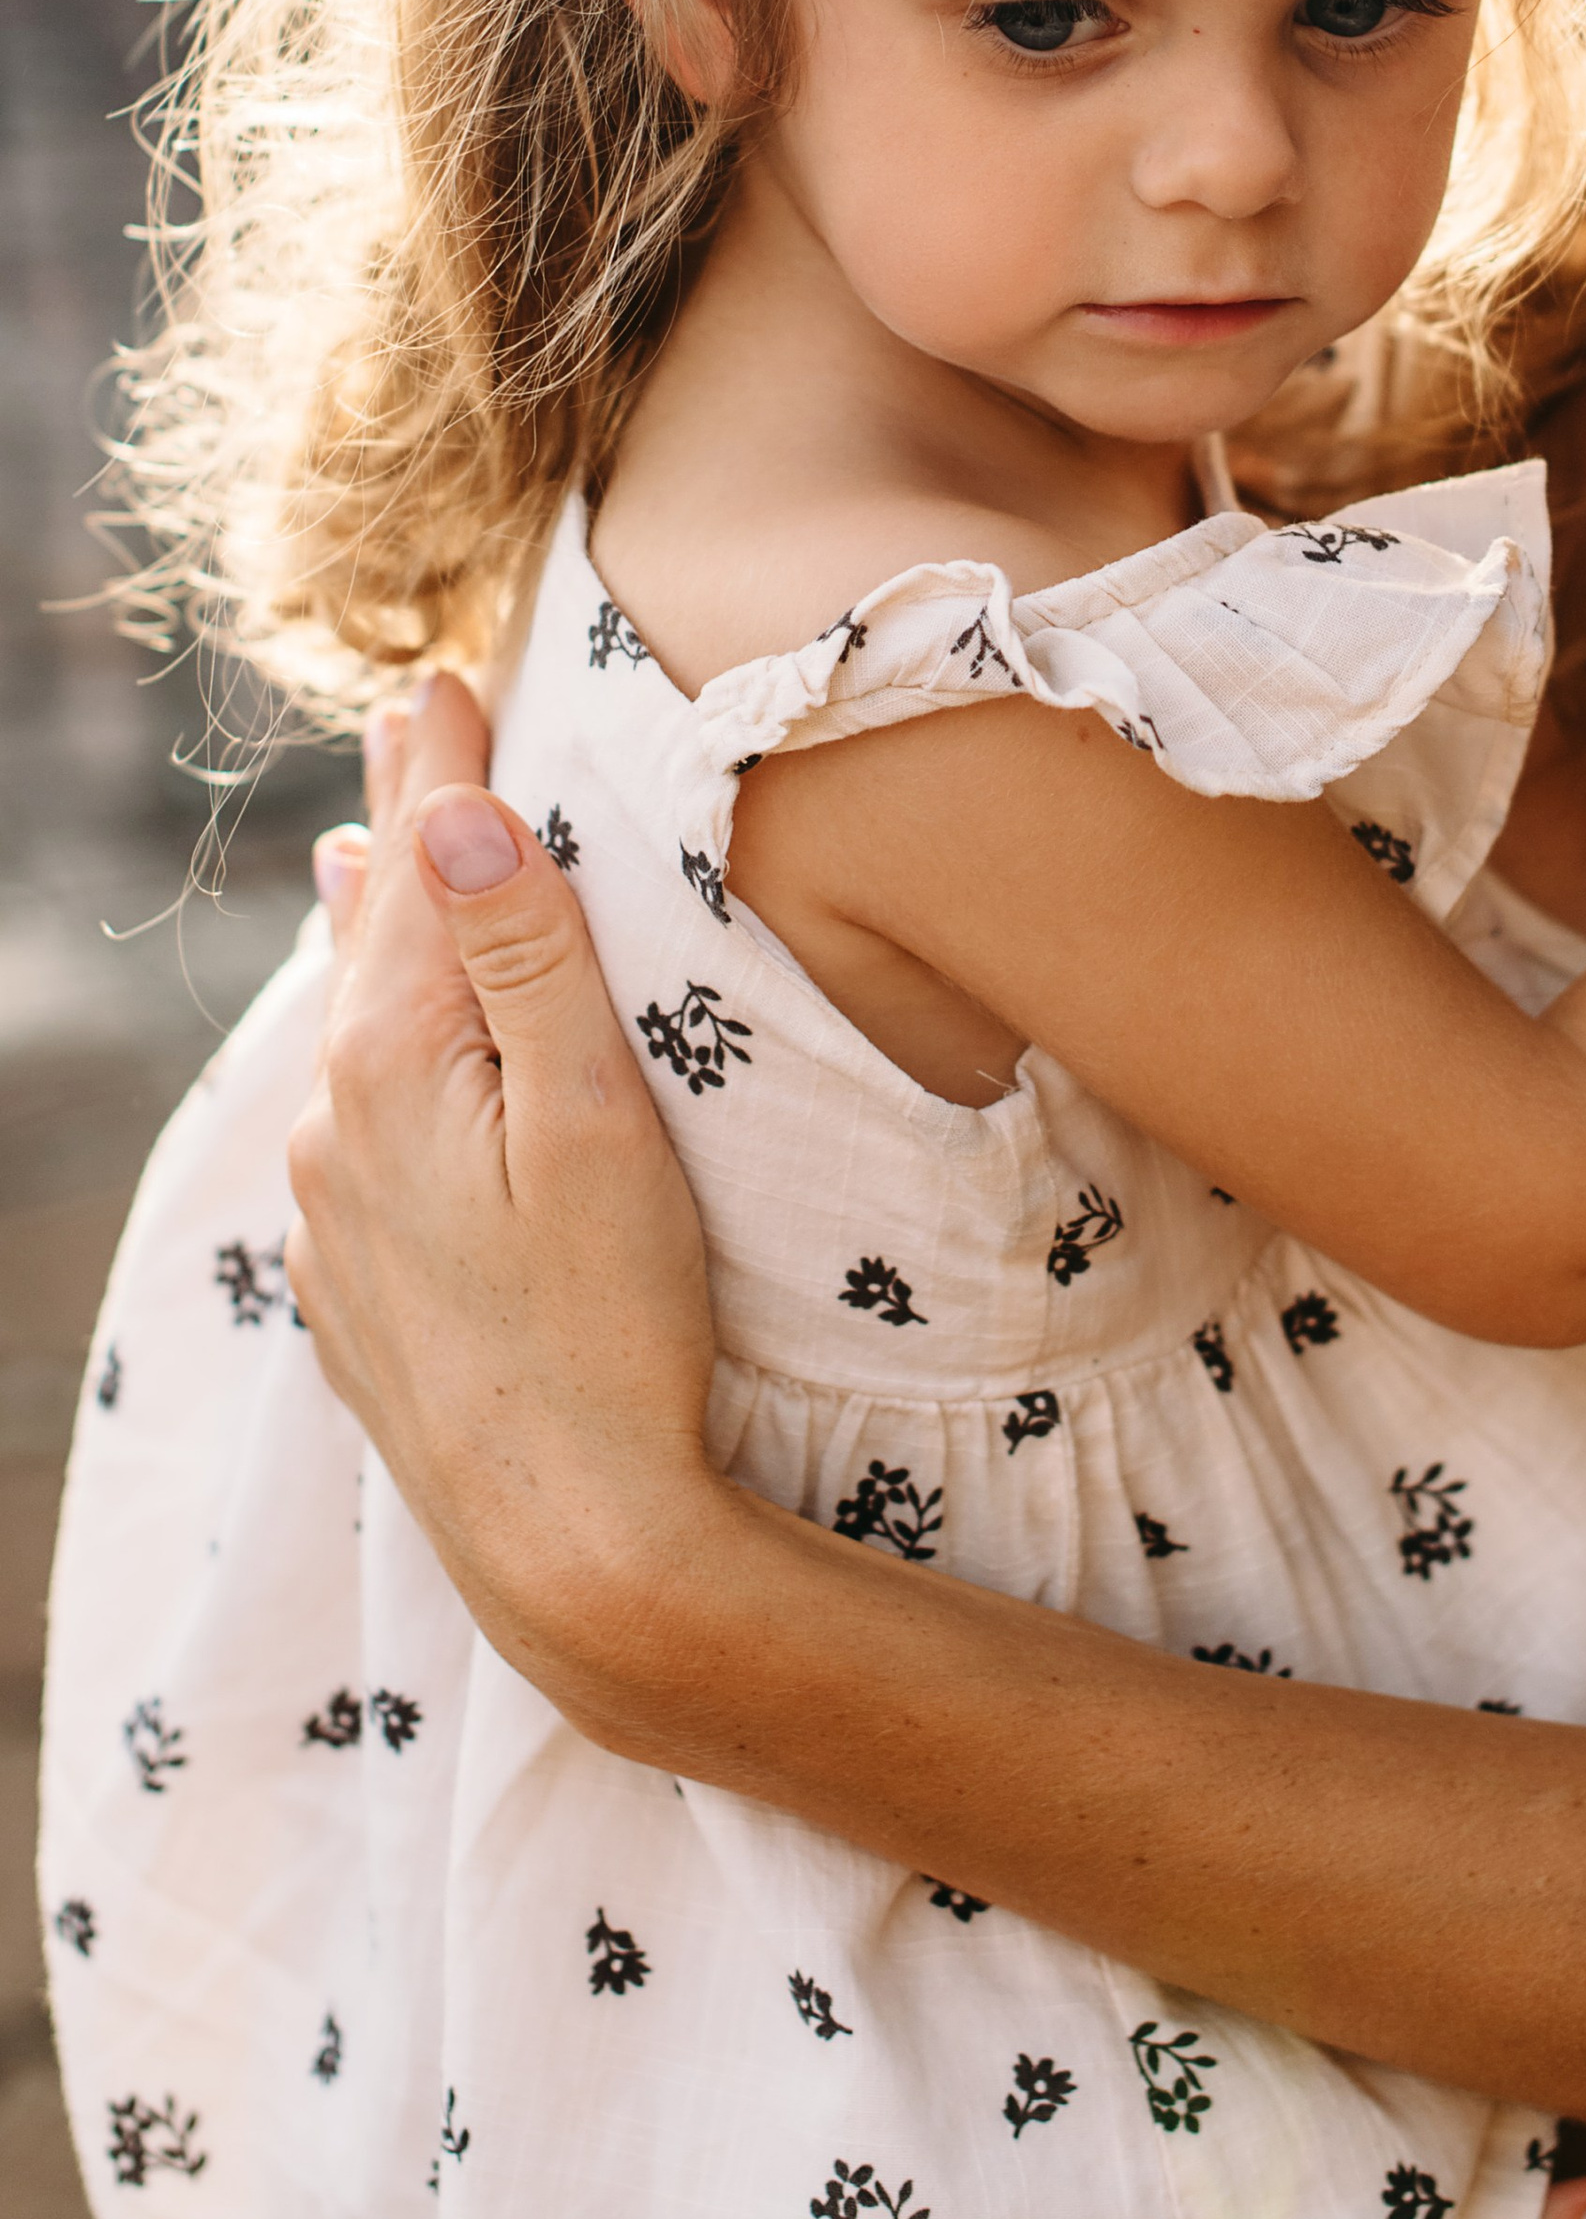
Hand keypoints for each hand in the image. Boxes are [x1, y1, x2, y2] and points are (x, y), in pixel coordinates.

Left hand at [285, 677, 721, 1681]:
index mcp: (399, 1065)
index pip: (431, 873)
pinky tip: (366, 1062)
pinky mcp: (359, 1287)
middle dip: (403, 828)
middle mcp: (339, 1130)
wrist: (572, 1542)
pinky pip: (353, 1125)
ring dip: (376, 936)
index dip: (449, 769)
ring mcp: (338, 1216)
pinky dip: (371, 1051)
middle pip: (377, 940)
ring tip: (364, 862)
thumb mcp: (593, 1119)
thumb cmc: (614, 1325)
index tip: (449, 676)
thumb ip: (525, 959)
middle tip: (406, 725)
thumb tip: (448, 811)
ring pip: (353, 1034)